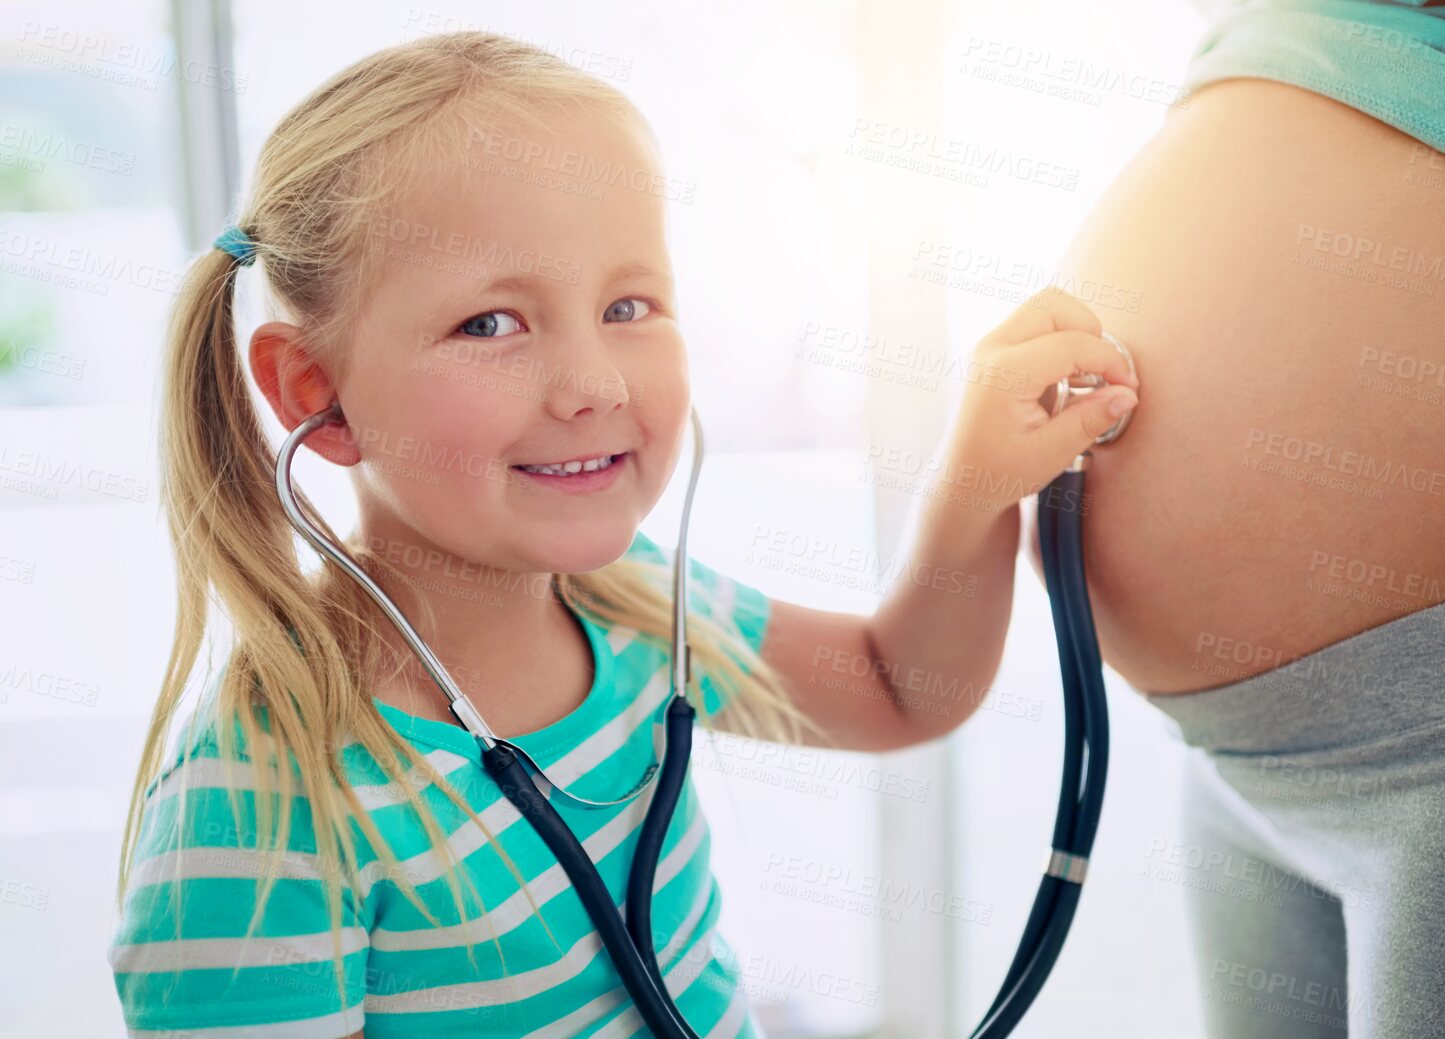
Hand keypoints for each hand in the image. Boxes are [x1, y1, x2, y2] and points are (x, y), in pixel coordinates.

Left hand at [942, 287, 1138, 514]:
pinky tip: (1067, 379)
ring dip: (1076, 332)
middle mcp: (992, 349)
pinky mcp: (995, 350)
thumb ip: (1089, 420)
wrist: (960, 479)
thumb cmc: (998, 471)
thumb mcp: (1050, 454)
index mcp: (1004, 375)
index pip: (1072, 344)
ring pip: (1046, 307)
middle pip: (1055, 305)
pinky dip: (1062, 339)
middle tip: (1103, 373)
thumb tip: (1127, 394)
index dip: (1110, 361)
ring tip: (1084, 377)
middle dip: (1091, 333)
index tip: (1127, 387)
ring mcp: (990, 346)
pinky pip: (1036, 324)